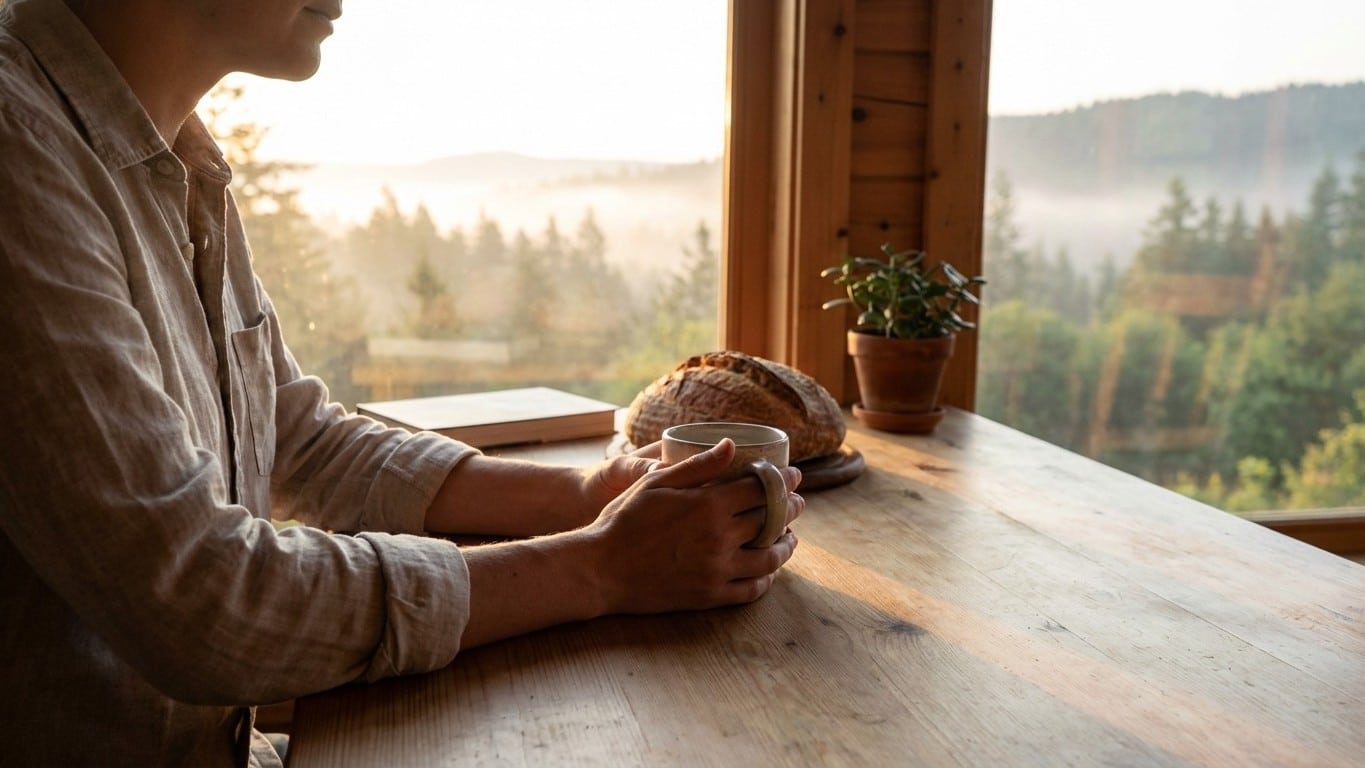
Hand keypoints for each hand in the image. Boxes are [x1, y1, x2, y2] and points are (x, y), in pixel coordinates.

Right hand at [583, 439, 803, 614]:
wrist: (600, 568)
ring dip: (785, 545)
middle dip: (791, 508)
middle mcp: (719, 539)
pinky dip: (766, 579)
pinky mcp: (710, 596)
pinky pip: (751, 590)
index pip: (762, 489)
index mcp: (708, 506)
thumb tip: (730, 445)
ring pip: (769, 558)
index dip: (783, 479)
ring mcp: (717, 570)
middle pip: (772, 520)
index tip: (794, 475)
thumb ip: (698, 466)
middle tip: (797, 502)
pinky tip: (767, 570)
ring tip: (789, 537)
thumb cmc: (624, 519)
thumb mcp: (655, 483)